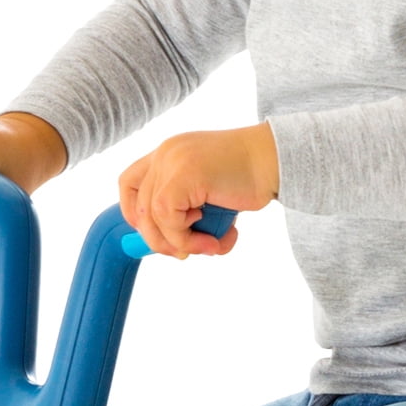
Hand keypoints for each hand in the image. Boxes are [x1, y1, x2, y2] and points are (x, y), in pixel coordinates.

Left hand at [119, 122, 278, 258]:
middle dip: (161, 240)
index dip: (134, 213)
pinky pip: (169, 220)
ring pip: (153, 219)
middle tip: (187, 253)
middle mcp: (166, 153)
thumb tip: (173, 246)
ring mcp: (171, 161)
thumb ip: (188, 208)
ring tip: (212, 246)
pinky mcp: (181, 176)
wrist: (275, 160)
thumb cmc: (250, 178)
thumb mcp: (209, 191)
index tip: (156, 233)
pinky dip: (189, 239)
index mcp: (169, 152)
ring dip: (182, 243)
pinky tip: (216, 238)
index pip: (129, 183)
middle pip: (139, 207)